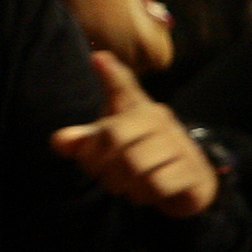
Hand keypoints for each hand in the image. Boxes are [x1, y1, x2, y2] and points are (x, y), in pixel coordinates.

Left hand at [50, 51, 220, 217]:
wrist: (186, 183)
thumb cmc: (140, 156)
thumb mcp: (109, 147)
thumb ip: (82, 141)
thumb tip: (57, 141)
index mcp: (137, 108)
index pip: (123, 87)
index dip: (111, 73)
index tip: (98, 58)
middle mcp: (159, 120)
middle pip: (114, 135)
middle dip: (98, 163)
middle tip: (100, 175)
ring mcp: (179, 144)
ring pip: (135, 162)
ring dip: (120, 182)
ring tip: (122, 185)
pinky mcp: (193, 170)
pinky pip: (157, 183)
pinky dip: (143, 194)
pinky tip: (145, 192)